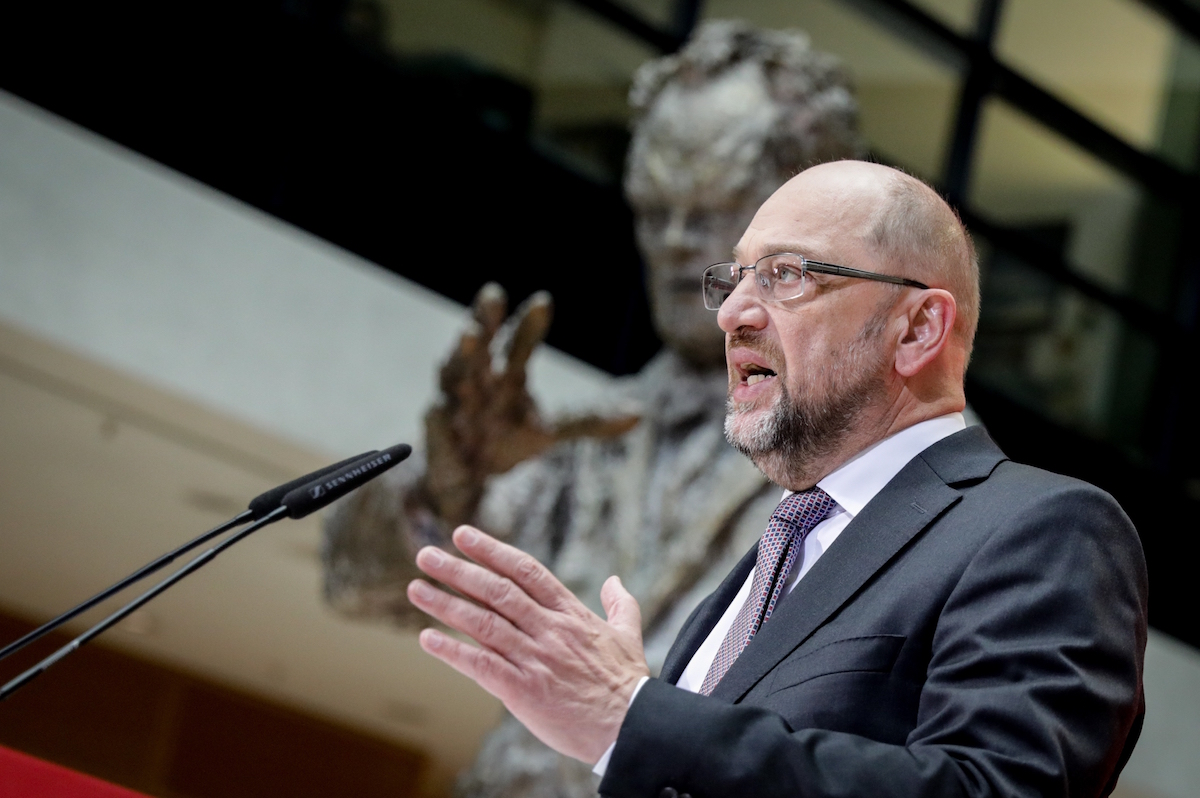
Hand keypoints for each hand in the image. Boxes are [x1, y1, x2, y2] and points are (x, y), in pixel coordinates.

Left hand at [407, 526, 650, 763]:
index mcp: (570, 614)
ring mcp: (534, 659)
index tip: (462, 535)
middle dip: (458, 570)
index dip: (491, 551)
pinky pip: (481, 666)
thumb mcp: (628, 635)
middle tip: (426, 555)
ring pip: (483, 623)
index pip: (525, 571)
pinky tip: (427, 639)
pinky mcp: (523, 690)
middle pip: (496, 591)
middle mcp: (548, 630)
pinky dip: (452, 652)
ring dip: (445, 605)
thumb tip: (613, 581)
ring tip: (416, 589)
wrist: (631, 728)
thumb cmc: (627, 684)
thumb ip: (620, 604)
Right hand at [421, 283, 638, 528]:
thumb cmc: (507, 439)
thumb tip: (639, 413)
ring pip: (454, 374)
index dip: (530, 323)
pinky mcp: (438, 435)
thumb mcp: (551, 429)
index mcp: (506, 374)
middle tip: (491, 294)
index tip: (544, 301)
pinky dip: (437, 417)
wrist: (471, 481)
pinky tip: (438, 410)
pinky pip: (435, 424)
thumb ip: (588, 418)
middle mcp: (478, 381)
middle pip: (480, 344)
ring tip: (469, 334)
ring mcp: (454, 405)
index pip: (519, 342)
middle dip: (483, 319)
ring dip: (461, 354)